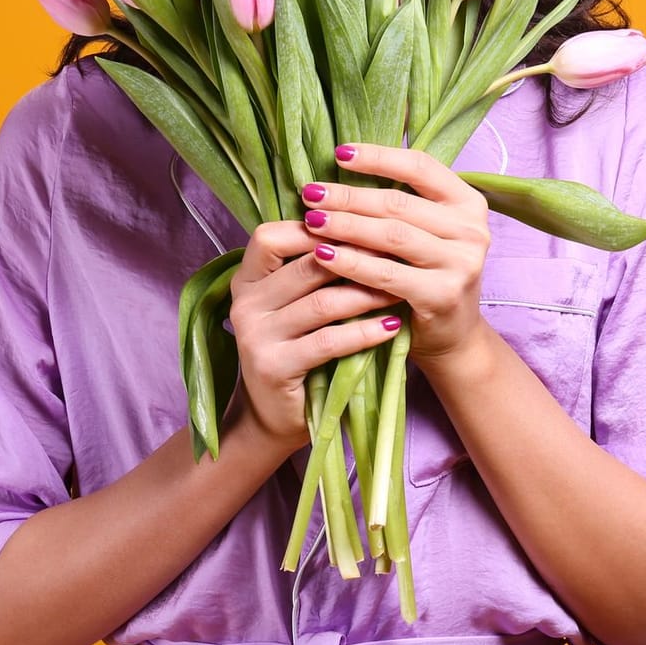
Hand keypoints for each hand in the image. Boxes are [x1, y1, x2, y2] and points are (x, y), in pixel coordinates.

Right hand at [225, 219, 402, 452]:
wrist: (273, 418)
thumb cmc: (295, 351)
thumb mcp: (294, 307)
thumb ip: (311, 273)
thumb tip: (362, 227)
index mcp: (246, 280)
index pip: (271, 237)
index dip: (315, 228)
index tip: (360, 228)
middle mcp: (245, 304)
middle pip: (305, 266)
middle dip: (356, 258)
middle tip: (396, 254)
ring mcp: (255, 336)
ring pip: (322, 302)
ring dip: (367, 294)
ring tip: (400, 290)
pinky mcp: (274, 367)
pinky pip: (328, 341)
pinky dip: (364, 332)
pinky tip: (391, 327)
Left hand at [299, 143, 492, 363]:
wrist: (453, 336)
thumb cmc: (428, 275)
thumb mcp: (426, 232)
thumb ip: (400, 203)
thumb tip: (344, 165)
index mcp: (468, 203)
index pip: (420, 166)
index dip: (379, 157)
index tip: (339, 154)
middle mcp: (472, 230)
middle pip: (399, 203)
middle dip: (349, 196)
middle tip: (311, 193)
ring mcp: (461, 263)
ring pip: (391, 235)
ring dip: (346, 226)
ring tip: (312, 221)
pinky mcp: (443, 295)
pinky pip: (386, 274)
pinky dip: (351, 263)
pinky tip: (323, 255)